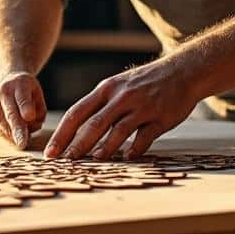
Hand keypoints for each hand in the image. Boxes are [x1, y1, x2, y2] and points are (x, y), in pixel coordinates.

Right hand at [0, 71, 46, 148]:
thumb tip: (31, 129)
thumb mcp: (37, 94)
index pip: (23, 98)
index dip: (26, 108)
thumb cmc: (25, 91)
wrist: (4, 81)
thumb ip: (39, 111)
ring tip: (22, 124)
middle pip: (11, 115)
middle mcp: (2, 93)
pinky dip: (9, 135)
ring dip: (17, 134)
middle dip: (17, 130)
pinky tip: (12, 126)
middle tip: (22, 144)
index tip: (29, 117)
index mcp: (19, 84)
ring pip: (5, 128)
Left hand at [45, 58, 197, 159]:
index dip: (62, 134)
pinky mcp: (161, 117)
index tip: (50, 152)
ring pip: (118, 130)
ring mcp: (142, 107)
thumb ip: (100, 106)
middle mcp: (122, 97)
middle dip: (77, 145)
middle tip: (65, 162)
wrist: (183, 71)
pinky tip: (128, 158)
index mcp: (107, 89)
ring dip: (105, 148)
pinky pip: (145, 136)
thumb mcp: (119, 86)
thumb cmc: (145, 83)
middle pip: (94, 124)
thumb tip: (77, 132)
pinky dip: (136, 148)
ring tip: (94, 161)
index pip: (77, 113)